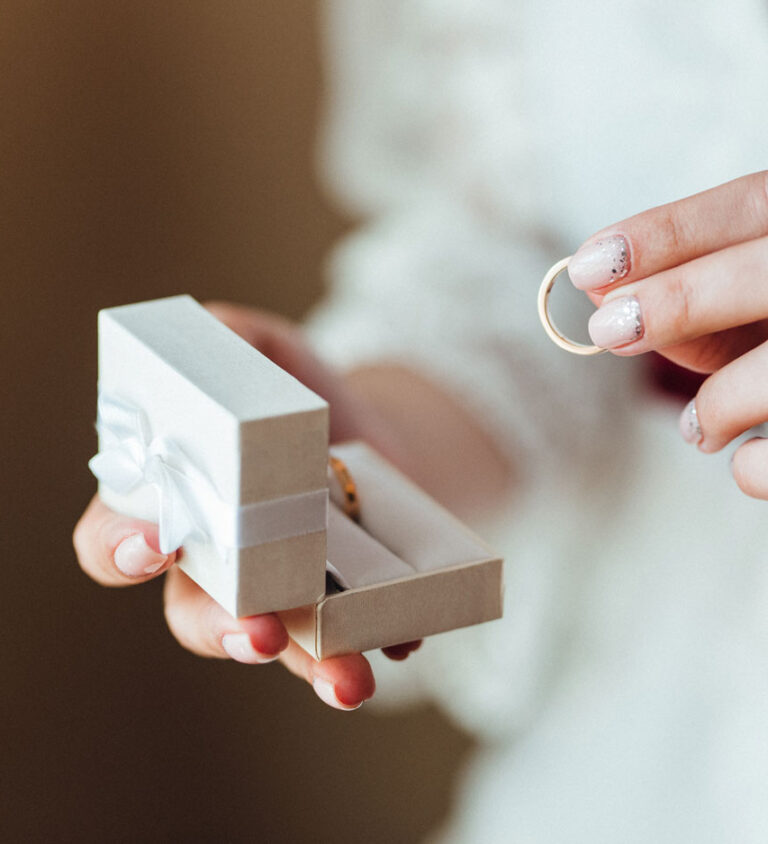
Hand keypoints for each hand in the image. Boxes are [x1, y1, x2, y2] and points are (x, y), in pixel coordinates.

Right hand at [73, 303, 420, 710]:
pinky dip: (381, 641)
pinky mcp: (340, 606)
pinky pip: (353, 636)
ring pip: (276, 643)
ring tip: (347, 681)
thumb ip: (231, 338)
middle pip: (195, 614)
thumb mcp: (263, 350)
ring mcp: (278, 592)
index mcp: (171, 503)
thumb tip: (218, 332)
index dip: (123, 547)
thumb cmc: (289, 394)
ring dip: (308, 666)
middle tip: (258, 631)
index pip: (117, 540)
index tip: (157, 546)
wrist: (369, 434)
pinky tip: (405, 642)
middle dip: (223, 629)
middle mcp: (215, 564)